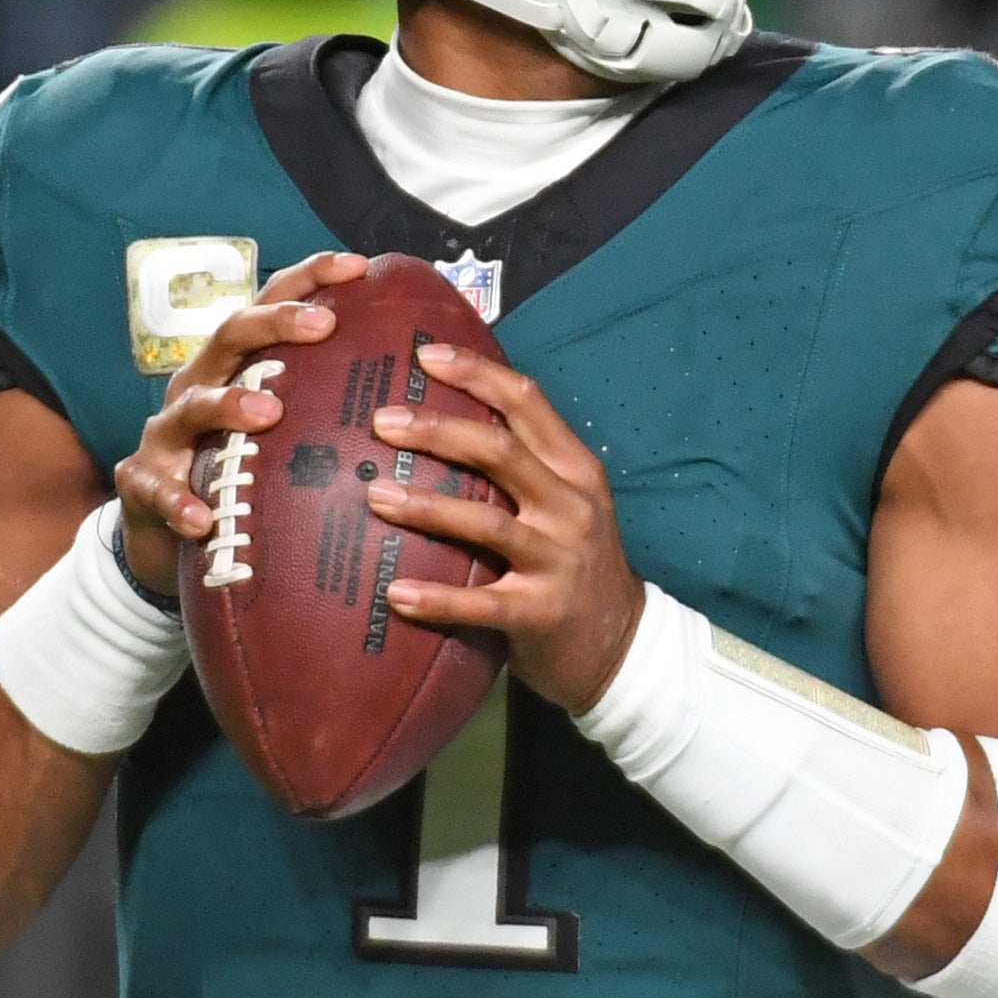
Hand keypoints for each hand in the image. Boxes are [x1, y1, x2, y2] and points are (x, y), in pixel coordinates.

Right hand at [111, 250, 367, 595]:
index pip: (269, 303)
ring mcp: (167, 432)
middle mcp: (199, 383)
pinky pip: (158, 490)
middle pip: (230, 336)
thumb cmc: (237, 462)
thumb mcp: (278, 427)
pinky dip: (179, 503)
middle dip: (275, 324)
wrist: (162, 520)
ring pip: (193, 407)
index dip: (309, 278)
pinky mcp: (142, 481)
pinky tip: (201, 521)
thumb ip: (325, 402)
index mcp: (234, 363)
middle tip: (323, 325)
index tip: (357, 264)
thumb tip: (415, 391)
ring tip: (268, 414)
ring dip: (230, 406)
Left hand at [365, 343, 645, 712]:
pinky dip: (436, 598)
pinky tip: (395, 594)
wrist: (621, 643)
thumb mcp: (565, 500)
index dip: (477, 373)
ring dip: (428, 507)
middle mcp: (571, 507)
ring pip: (488, 523)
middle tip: (382, 421)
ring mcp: (559, 561)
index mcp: (575, 469)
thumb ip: (521, 463)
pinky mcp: (540, 614)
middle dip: (439, 430)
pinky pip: (481, 604)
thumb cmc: (574, 560)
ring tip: (376, 496)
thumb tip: (440, 415)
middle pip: (502, 452)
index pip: (528, 403)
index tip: (424, 354)